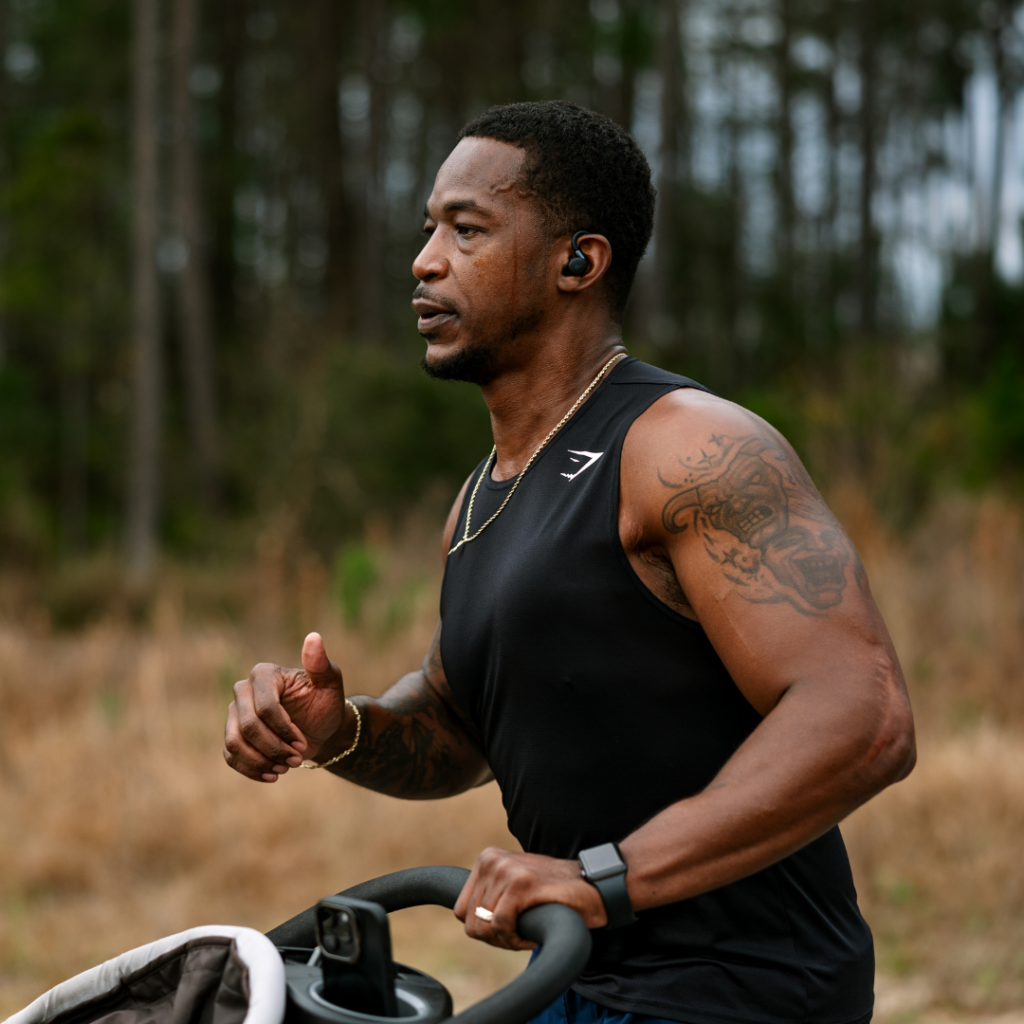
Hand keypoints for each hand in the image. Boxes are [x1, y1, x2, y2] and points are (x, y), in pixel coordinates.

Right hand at [223, 632, 351, 782]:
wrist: (321, 729)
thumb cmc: (326, 703)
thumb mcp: (330, 684)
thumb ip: (321, 664)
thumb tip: (314, 638)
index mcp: (264, 674)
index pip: (265, 707)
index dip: (284, 730)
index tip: (303, 743)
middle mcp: (243, 691)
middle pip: (248, 727)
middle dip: (274, 748)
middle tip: (297, 760)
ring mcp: (235, 714)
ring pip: (234, 743)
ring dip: (261, 761)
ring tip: (286, 769)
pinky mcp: (233, 735)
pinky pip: (230, 757)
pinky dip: (251, 770)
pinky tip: (272, 775)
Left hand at [454, 848, 606, 950]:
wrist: (595, 887)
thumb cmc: (555, 894)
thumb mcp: (515, 886)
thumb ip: (491, 895)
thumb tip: (468, 922)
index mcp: (487, 858)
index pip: (461, 910)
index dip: (483, 930)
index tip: (506, 932)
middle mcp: (492, 860)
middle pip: (472, 922)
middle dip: (495, 938)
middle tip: (519, 937)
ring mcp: (506, 869)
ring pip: (485, 926)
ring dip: (507, 941)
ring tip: (527, 934)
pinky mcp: (522, 883)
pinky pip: (500, 925)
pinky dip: (514, 940)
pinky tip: (531, 938)